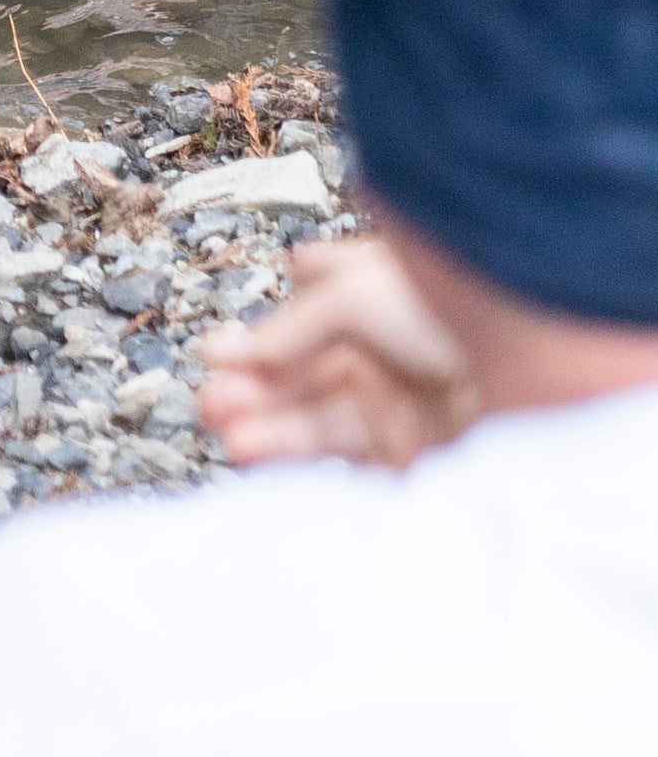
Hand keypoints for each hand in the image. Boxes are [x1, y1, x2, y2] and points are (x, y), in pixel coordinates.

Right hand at [198, 238, 476, 470]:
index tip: (218, 349)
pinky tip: (257, 452)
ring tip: (225, 427)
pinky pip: (340, 460)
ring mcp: (397, 404)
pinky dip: (294, 459)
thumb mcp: (351, 295)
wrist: (543, 375)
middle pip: (300, 371)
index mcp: (374, 297)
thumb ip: (285, 330)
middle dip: (251, 384)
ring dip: (263, 422)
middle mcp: (385, 350)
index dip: (259, 332)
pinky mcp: (407, 454)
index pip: (304, 310)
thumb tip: (226, 351)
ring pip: (313, 417)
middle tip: (212, 396)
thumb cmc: (457, 313)